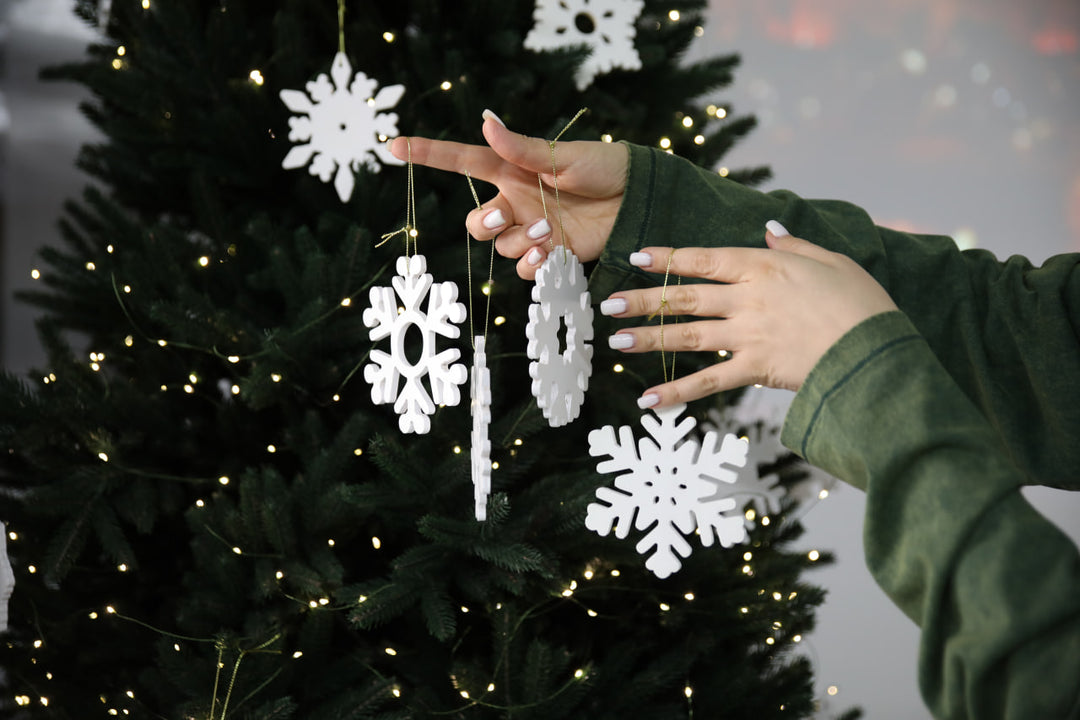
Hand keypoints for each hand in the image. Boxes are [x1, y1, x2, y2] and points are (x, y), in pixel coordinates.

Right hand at [389, 110, 628, 278]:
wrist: (638, 200)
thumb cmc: (604, 167)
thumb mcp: (563, 155)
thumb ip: (521, 148)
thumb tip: (485, 121)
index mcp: (512, 170)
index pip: (461, 161)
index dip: (428, 154)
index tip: (394, 147)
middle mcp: (516, 202)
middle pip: (475, 222)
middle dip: (482, 224)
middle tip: (505, 216)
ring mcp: (532, 230)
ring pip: (501, 247)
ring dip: (518, 243)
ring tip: (549, 231)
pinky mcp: (551, 254)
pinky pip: (525, 269)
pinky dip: (533, 265)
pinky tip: (551, 254)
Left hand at [602, 222, 898, 406]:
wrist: (877, 349)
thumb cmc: (862, 302)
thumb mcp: (832, 260)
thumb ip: (794, 246)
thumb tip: (769, 230)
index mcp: (763, 267)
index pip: (704, 259)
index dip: (668, 258)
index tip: (636, 257)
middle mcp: (748, 299)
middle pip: (686, 297)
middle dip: (645, 300)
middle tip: (610, 303)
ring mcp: (749, 335)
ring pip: (689, 335)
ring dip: (649, 338)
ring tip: (616, 341)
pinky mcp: (756, 370)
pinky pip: (709, 382)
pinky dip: (677, 393)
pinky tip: (649, 400)